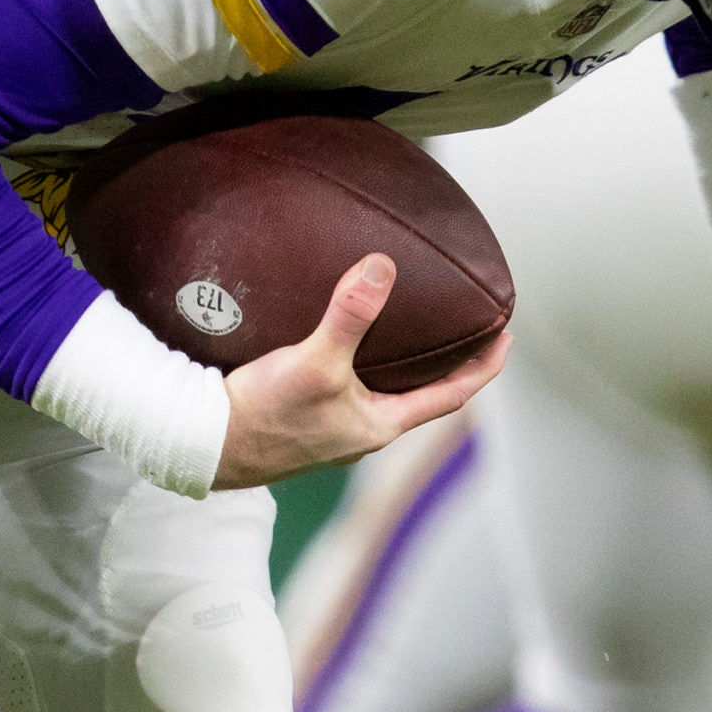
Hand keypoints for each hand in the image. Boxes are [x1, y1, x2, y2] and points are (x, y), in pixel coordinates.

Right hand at [212, 253, 508, 489]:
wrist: (204, 444)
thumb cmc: (264, 416)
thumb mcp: (314, 362)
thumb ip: (349, 315)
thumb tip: (382, 268)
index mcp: (379, 425)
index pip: (451, 395)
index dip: (483, 367)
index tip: (506, 337)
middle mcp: (361, 431)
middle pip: (419, 396)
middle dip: (444, 364)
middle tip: (463, 329)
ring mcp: (331, 429)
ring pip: (381, 394)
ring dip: (401, 366)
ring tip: (407, 329)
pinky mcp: (301, 420)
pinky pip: (345, 390)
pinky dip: (359, 366)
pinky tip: (338, 344)